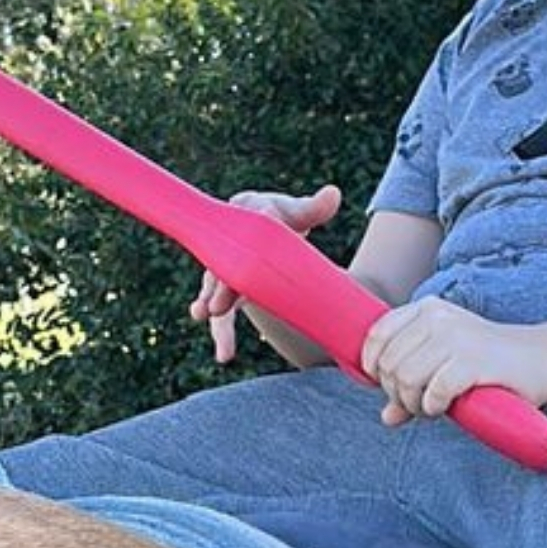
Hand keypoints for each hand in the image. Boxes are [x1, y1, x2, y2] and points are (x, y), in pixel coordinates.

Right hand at [194, 185, 341, 361]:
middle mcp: (228, 249)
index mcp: (244, 222)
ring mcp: (224, 273)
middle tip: (214, 306)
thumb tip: (333, 193)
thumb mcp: (296, 211)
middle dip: (219, 288)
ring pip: (215, 294)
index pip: (244, 234)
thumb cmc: (280, 218)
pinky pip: (223, 316)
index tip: (241, 263)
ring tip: (213, 330)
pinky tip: (224, 354)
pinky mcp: (227, 293)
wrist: (261, 227)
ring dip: (215, 314)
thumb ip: (313, 207)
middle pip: (222, 270)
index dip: (247, 245)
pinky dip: (223, 334)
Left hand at [358, 297, 546, 427]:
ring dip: (412, 403)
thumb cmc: (491, 365)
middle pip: (390, 363)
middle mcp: (438, 318)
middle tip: (415, 406)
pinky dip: (432, 406)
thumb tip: (387, 418)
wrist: (542, 361)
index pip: (378, 336)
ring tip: (428, 410)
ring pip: (406, 377)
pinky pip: (434, 391)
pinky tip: (443, 408)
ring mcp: (456, 338)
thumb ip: (413, 385)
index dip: (374, 368)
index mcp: (427, 309)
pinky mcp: (473, 361)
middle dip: (395, 392)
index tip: (388, 387)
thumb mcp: (445, 365)